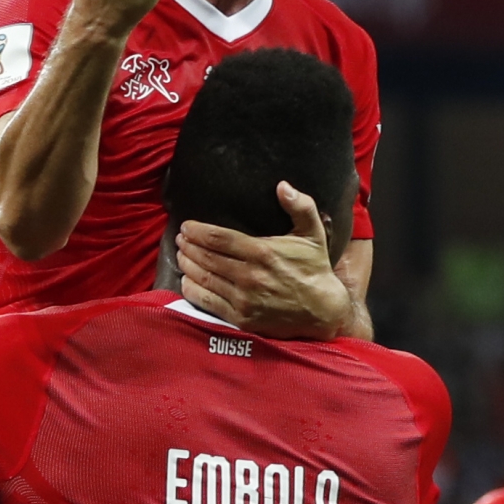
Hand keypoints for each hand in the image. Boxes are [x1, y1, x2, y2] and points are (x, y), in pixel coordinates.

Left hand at [177, 183, 355, 337]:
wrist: (323, 311)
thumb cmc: (314, 269)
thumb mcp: (313, 234)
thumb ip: (301, 207)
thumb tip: (283, 186)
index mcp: (262, 252)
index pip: (218, 238)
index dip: (197, 231)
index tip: (186, 227)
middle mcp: (250, 275)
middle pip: (206, 257)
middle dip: (188, 246)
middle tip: (180, 239)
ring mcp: (244, 298)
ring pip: (203, 278)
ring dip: (187, 265)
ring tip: (181, 256)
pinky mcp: (241, 318)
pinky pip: (207, 302)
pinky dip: (192, 290)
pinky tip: (187, 280)